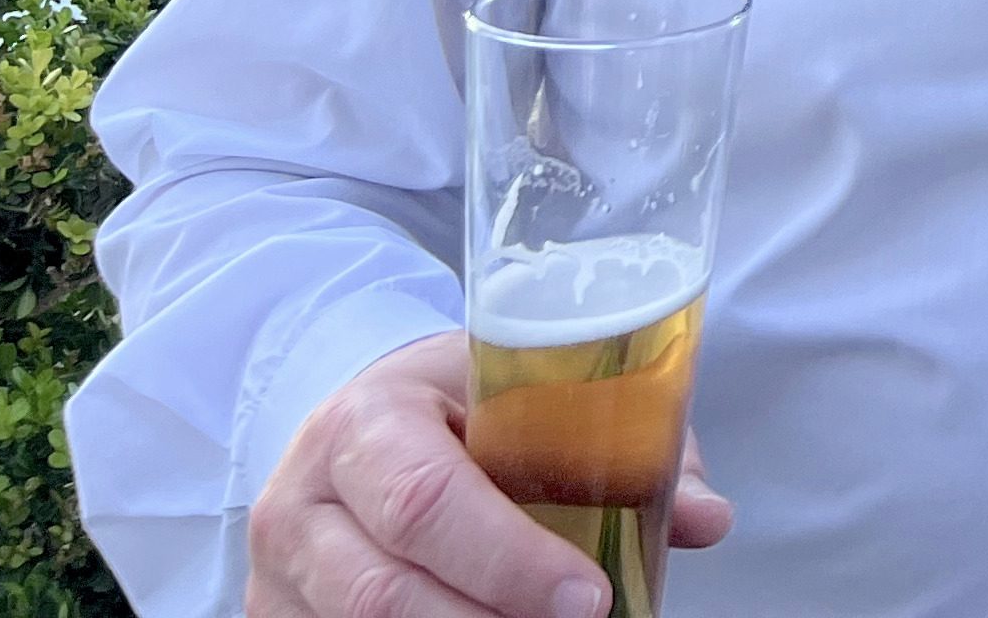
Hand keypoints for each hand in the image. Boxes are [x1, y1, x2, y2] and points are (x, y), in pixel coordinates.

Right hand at [246, 331, 732, 617]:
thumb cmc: (463, 402)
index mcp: (366, 420)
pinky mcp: (279, 617)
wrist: (365, 413)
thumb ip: (623, 446)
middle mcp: (303, 500)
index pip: (427, 502)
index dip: (509, 561)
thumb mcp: (531, 392)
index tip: (589, 596)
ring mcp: (282, 570)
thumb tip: (707, 518)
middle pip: (382, 593)